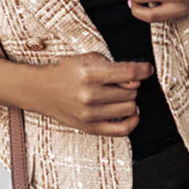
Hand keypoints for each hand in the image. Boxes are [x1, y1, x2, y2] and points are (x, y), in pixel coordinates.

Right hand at [32, 52, 153, 135]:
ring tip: (121, 95)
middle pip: (131, 92)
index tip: (148, 69)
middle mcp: (89, 95)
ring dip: (129, 100)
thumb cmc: (65, 72)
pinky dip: (132, 121)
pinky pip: (121, 130)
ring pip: (129, 108)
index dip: (143, 70)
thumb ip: (113, 66)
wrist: (40, 90)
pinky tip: (132, 113)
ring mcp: (89, 114)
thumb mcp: (87, 59)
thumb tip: (136, 79)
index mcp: (89, 74)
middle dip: (131, 85)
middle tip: (121, 82)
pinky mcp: (89, 127)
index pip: (128, 74)